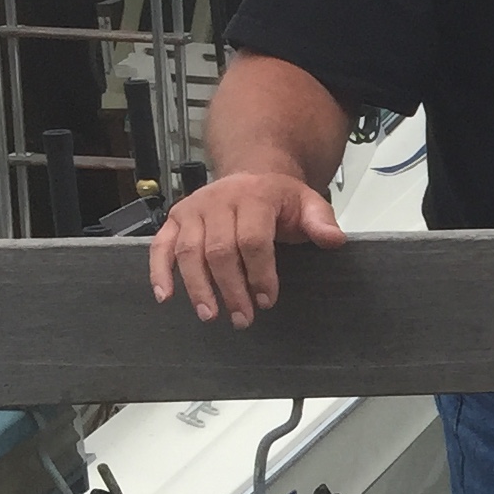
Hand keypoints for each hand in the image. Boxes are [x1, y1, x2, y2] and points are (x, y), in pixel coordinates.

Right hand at [147, 170, 346, 327]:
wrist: (253, 176)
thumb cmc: (279, 198)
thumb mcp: (308, 203)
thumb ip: (321, 222)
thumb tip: (334, 240)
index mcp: (254, 197)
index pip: (253, 240)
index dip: (260, 273)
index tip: (266, 300)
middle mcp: (218, 201)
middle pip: (219, 250)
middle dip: (231, 288)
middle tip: (242, 318)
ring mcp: (193, 210)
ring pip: (189, 252)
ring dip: (198, 287)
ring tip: (210, 315)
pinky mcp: (174, 220)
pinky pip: (161, 246)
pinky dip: (159, 271)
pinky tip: (165, 296)